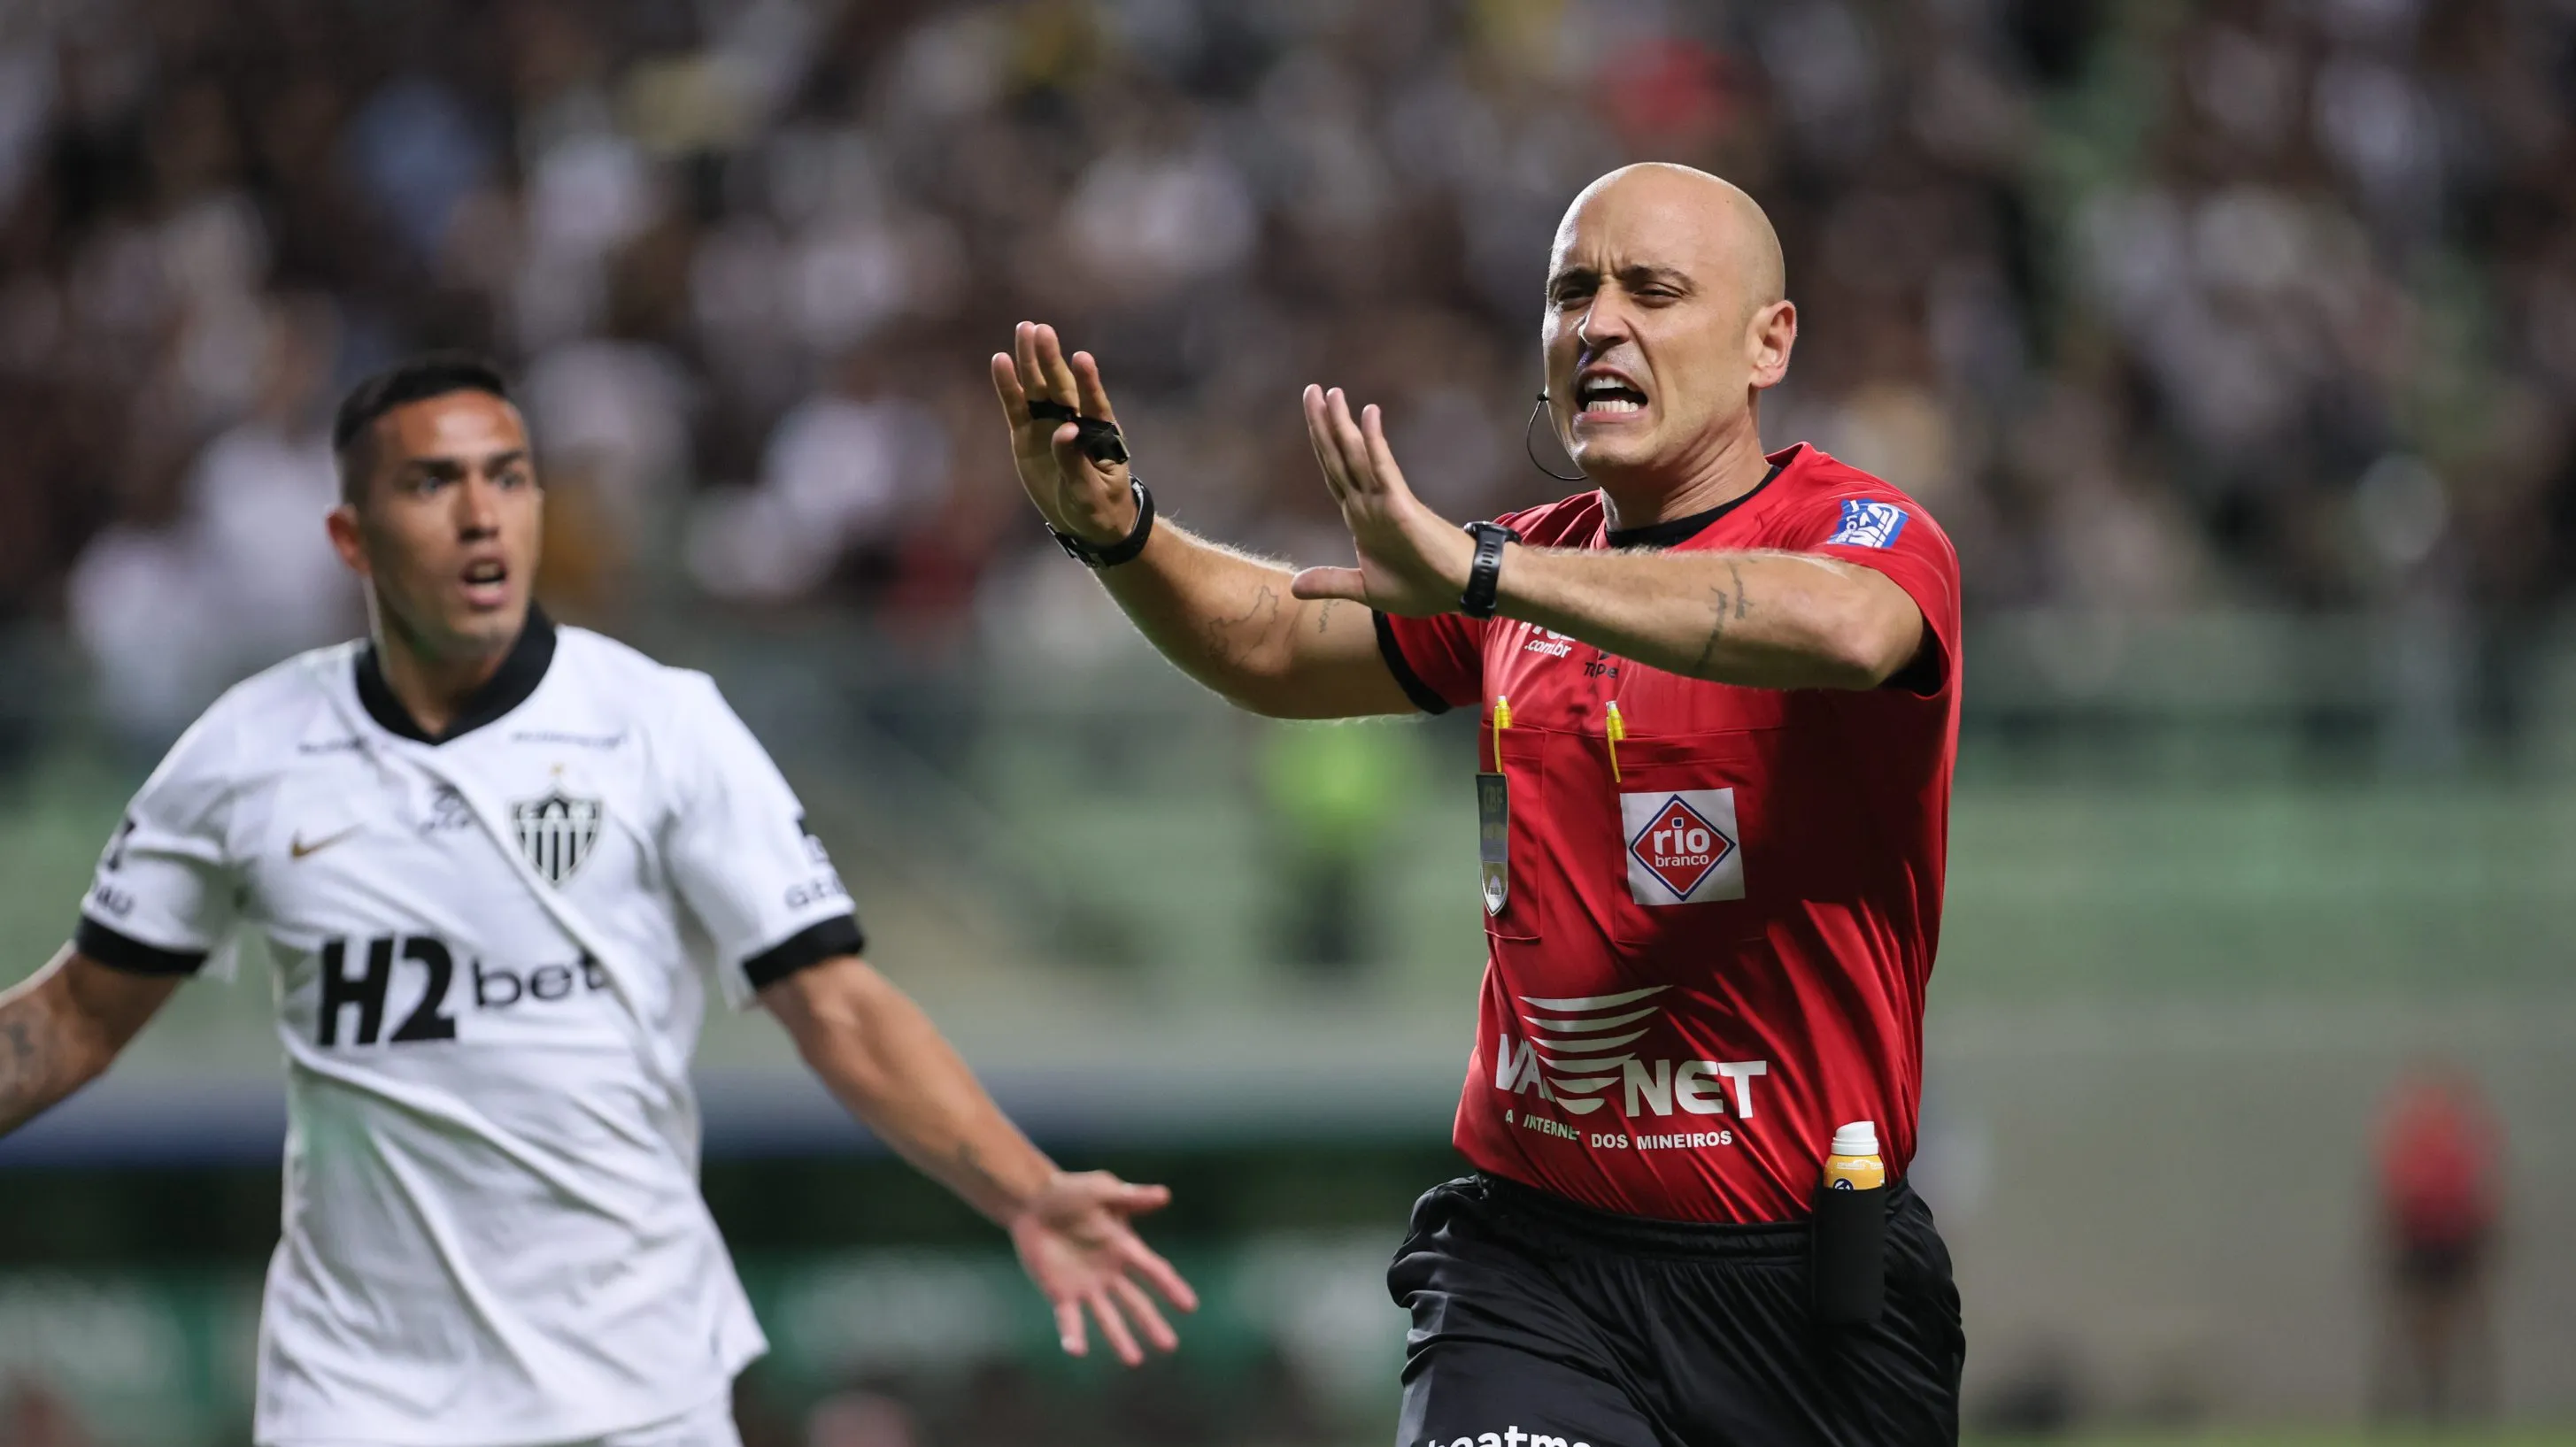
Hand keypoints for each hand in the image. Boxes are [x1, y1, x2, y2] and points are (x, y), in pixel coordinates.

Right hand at [991, 322, 1137, 545]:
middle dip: (1051, 359)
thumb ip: (1076, 462)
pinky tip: (1001, 361)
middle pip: (1062, 386)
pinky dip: (1009, 386)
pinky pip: (1017, 407)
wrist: (1085, 520)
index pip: (1094, 403)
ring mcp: (1050, 424)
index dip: (1088, 381)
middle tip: (1041, 330)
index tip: (1082, 358)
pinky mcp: (1028, 433)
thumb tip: (1065, 431)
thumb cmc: (1099, 506)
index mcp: (1101, 433)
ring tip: (1025, 330)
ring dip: (1031, 361)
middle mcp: (1075, 420)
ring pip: (1039, 389)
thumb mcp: (1091, 493)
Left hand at [1007, 1169, 1197, 1366]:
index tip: (1189, 1306)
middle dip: (1151, 1323)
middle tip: (1169, 1346)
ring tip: (1134, 1361)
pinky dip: (1073, 1335)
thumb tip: (1164, 1195)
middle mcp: (1110, 1273)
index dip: (1171, 1288)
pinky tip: (1076, 1350)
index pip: (1153, 1271)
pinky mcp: (1061, 1293)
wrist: (1032, 1203)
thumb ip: (1131, 1197)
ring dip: (1120, 1339)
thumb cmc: (1070, 1192)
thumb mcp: (1102, 1191)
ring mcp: (1086, 1286)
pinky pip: (1069, 1319)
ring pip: (1108, 1318)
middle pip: (1136, 1302)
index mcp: (1124, 1248)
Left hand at [1290, 386, 1478, 616]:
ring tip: (1332, 393)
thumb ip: (1330, 582)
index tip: (1311, 414)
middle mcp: (1368, 503)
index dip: (1320, 443)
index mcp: (1359, 517)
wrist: (1459, 592)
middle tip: (1311, 389)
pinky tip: (1369, 415)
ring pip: (1356, 457)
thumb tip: (1293, 587)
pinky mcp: (1402, 506)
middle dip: (1322, 424)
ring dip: (1342, 424)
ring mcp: (1384, 501)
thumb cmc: (1421, 588)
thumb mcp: (1365, 589)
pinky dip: (1374, 442)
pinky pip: (1383, 469)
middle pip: (1338, 456)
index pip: (1333, 472)